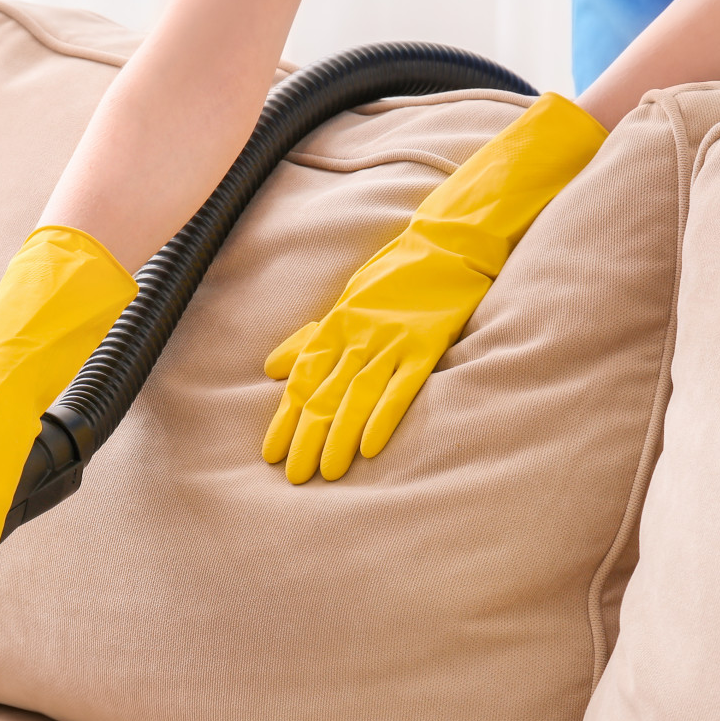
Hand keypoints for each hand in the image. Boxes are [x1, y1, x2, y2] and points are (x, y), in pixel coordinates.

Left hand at [262, 93, 606, 483]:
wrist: (448, 244)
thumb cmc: (396, 277)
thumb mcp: (346, 304)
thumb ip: (310, 340)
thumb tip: (271, 368)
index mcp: (336, 324)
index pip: (302, 379)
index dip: (285, 418)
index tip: (271, 453)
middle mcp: (357, 334)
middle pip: (324, 393)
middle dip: (306, 437)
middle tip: (294, 476)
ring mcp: (391, 339)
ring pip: (356, 395)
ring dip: (338, 436)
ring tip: (328, 472)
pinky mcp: (426, 344)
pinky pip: (400, 387)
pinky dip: (382, 417)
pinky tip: (368, 446)